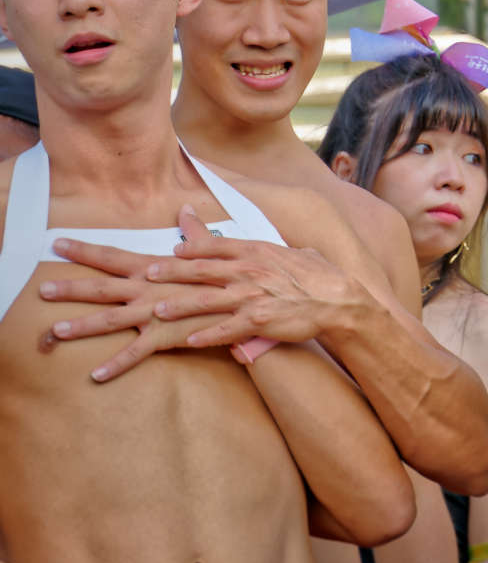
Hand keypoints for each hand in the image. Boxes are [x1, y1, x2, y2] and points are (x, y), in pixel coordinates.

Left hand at [44, 207, 371, 378]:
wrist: (339, 296)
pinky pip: (230, 329)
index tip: (87, 251)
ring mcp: (247, 295)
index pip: (177, 249)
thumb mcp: (263, 249)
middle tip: (73, 283)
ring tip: (147, 312)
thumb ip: (222, 239)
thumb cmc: (300, 274)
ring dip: (172, 307)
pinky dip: (210, 335)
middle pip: (171, 271)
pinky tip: (189, 342)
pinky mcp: (261, 319)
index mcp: (233, 252)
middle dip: (123, 277)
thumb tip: (190, 220)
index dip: (130, 251)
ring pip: (201, 300)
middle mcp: (235, 271)